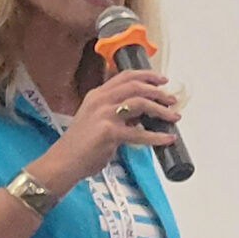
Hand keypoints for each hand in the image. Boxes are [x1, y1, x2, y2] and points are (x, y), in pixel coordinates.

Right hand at [40, 68, 179, 183]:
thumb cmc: (81, 144)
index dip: (146, 75)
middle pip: (136, 86)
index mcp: (97, 95)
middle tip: (172, 99)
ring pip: (140, 103)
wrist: (64, 161)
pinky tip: (168, 139)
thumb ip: (117, 114)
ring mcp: (104, 115)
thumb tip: (141, 115)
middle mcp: (100, 100)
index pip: (124, 77)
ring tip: (174, 117)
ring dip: (161, 109)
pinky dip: (157, 137)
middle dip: (158, 91)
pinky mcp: (109, 132)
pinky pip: (139, 133)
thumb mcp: (97, 120)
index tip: (162, 80)